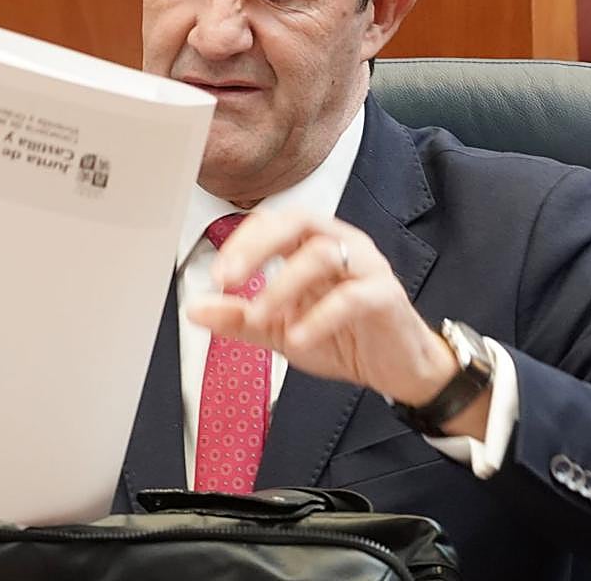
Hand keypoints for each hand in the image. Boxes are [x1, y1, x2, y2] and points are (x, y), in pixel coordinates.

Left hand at [188, 210, 465, 416]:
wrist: (396, 370)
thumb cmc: (342, 337)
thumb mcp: (280, 330)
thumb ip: (239, 318)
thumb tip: (193, 309)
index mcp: (313, 244)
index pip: (274, 222)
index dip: (243, 242)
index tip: (217, 276)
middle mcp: (342, 244)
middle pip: (299, 221)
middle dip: (258, 246)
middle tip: (228, 278)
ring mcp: (367, 266)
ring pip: (322, 254)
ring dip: (283, 285)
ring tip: (259, 317)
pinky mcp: (385, 295)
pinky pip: (352, 297)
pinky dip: (320, 316)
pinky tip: (297, 337)